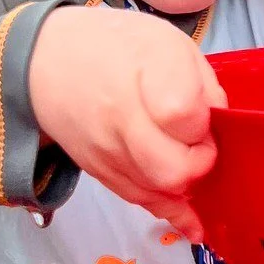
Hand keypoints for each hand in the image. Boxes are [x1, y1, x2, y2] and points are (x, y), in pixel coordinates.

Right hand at [28, 5, 225, 240]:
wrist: (45, 59)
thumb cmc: (115, 45)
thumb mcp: (170, 43)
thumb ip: (203, 85)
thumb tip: (218, 126)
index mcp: (147, 70)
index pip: (186, 117)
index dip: (204, 125)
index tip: (205, 119)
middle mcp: (122, 117)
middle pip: (174, 169)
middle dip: (200, 165)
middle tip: (200, 145)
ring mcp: (107, 150)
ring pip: (158, 192)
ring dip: (186, 188)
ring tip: (194, 170)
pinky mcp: (98, 170)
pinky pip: (138, 200)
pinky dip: (167, 209)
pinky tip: (190, 219)